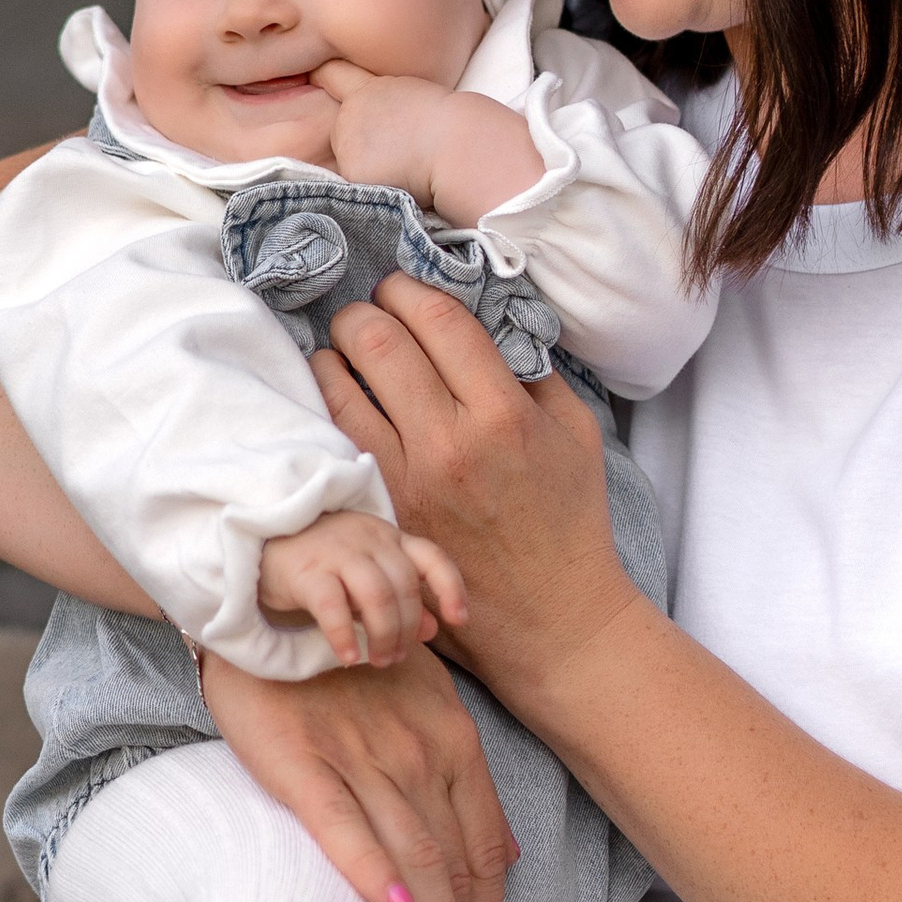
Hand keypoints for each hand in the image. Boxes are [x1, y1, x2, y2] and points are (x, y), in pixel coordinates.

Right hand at [198, 645, 514, 901]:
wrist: (267, 611)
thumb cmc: (347, 667)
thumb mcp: (426, 704)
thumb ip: (463, 778)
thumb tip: (505, 853)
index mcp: (452, 742)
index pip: (483, 849)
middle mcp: (417, 755)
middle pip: (454, 868)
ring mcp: (361, 759)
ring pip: (412, 860)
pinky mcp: (302, 764)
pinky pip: (342, 822)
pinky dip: (369, 868)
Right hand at [257, 509, 468, 668]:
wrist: (257, 537)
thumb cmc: (317, 559)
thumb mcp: (363, 575)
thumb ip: (397, 598)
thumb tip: (432, 628)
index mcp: (387, 537)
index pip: (431, 558)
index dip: (451, 588)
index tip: (458, 620)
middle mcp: (368, 539)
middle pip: (404, 586)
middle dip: (407, 629)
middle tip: (396, 657)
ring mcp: (336, 551)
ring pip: (377, 595)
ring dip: (384, 635)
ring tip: (379, 660)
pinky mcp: (306, 570)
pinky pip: (333, 606)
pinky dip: (344, 636)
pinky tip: (349, 657)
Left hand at [310, 275, 638, 717]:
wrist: (549, 615)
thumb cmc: (566, 517)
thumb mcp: (574, 430)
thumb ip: (530, 368)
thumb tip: (482, 315)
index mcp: (502, 414)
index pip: (438, 319)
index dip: (410, 288)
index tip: (402, 287)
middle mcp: (447, 443)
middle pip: (377, 340)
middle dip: (363, 311)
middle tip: (367, 313)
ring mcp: (404, 480)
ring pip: (337, 384)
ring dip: (333, 354)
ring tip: (344, 351)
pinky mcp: (379, 510)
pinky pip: (333, 437)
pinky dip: (326, 405)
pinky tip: (335, 395)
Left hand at [312, 63, 546, 224]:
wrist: (457, 144)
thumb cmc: (452, 125)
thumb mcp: (414, 101)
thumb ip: (385, 110)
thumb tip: (378, 136)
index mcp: (370, 89)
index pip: (334, 76)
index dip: (321, 75)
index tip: (311, 74)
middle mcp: (350, 112)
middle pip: (343, 135)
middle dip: (361, 145)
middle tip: (400, 150)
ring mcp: (346, 142)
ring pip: (348, 163)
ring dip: (367, 169)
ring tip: (403, 165)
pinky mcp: (349, 172)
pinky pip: (354, 187)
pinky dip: (372, 190)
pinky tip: (397, 182)